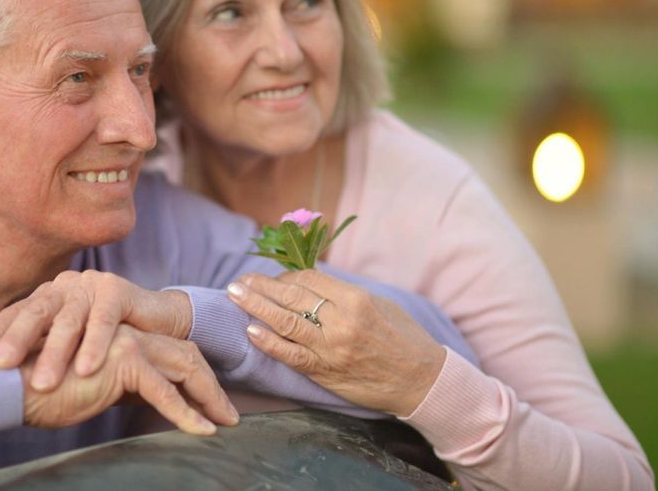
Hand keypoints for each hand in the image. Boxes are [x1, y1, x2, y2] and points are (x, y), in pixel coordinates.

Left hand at [0, 270, 192, 389]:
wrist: (154, 324)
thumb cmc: (103, 337)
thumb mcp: (65, 341)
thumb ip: (31, 342)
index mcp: (47, 296)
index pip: (16, 313)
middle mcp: (65, 286)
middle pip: (37, 313)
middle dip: (16, 340)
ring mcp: (92, 285)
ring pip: (69, 320)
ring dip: (55, 353)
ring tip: (44, 383)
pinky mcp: (119, 291)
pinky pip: (105, 321)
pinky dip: (95, 346)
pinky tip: (87, 369)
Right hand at [22, 324, 237, 434]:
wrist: (9, 385)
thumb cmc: (38, 389)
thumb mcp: (86, 385)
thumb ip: (112, 383)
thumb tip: (137, 399)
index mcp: (119, 336)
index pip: (168, 351)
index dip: (192, 376)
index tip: (209, 404)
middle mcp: (127, 334)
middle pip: (184, 355)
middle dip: (209, 385)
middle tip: (228, 413)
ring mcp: (128, 345)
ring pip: (183, 368)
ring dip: (208, 397)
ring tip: (224, 421)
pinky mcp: (124, 364)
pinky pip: (165, 392)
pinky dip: (187, 413)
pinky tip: (203, 430)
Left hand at [226, 270, 445, 416]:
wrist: (421, 380)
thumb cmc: (402, 337)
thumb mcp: (377, 303)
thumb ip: (342, 294)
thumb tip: (307, 282)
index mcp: (356, 299)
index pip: (308, 279)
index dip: (285, 276)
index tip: (273, 278)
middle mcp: (341, 322)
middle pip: (292, 297)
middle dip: (261, 286)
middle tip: (240, 280)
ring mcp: (331, 348)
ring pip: (285, 322)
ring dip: (255, 306)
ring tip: (235, 294)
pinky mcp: (325, 372)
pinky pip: (291, 355)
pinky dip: (269, 342)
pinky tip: (250, 330)